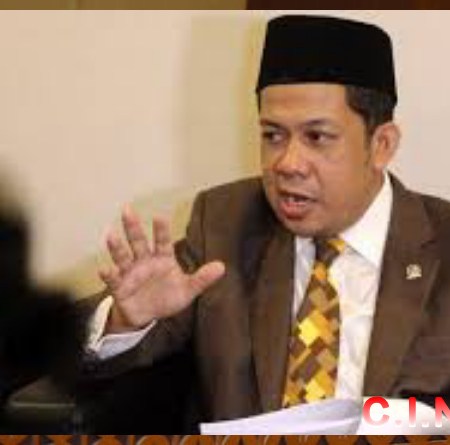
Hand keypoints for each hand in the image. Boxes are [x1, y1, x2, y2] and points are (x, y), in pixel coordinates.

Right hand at [99, 206, 224, 332]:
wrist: (146, 316)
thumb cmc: (167, 297)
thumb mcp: (187, 290)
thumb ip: (202, 278)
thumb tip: (222, 267)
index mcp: (162, 259)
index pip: (163, 241)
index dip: (161, 230)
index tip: (159, 216)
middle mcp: (145, 261)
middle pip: (138, 242)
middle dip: (133, 227)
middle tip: (127, 210)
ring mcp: (130, 273)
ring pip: (123, 256)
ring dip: (117, 246)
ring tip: (110, 235)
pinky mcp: (120, 287)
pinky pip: (113, 279)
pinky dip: (108, 274)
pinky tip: (104, 269)